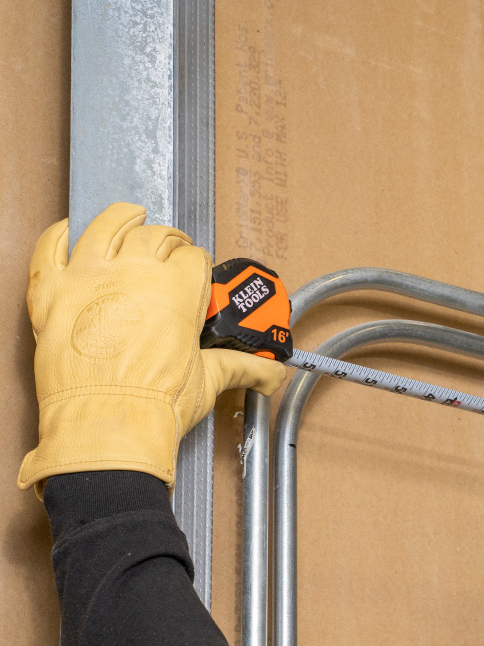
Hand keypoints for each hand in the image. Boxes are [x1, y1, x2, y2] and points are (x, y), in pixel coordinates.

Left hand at [19, 202, 286, 492]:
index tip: (197, 275)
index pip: (194, 258)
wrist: (107, 427)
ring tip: (131, 218)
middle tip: (172, 253)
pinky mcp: (52, 294)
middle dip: (168, 242)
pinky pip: (51, 247)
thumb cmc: (155, 407)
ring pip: (105, 227)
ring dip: (122, 219)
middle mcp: (133, 274)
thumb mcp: (207, 381)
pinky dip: (60, 234)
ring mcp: (89, 279)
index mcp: (176, 290)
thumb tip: (271, 373)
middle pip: (155, 236)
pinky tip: (71, 230)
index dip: (198, 264)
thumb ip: (242, 368)